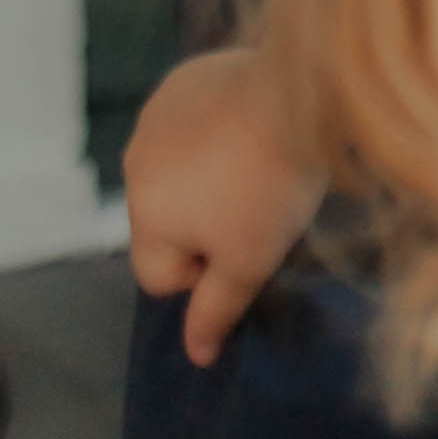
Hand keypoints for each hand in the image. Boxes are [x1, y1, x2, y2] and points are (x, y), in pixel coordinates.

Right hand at [122, 44, 323, 367]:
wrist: (302, 92)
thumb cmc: (273, 185)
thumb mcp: (249, 263)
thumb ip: (215, 312)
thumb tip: (195, 355)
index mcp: (144, 213)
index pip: (158, 276)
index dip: (204, 273)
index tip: (243, 246)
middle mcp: (135, 164)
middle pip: (162, 223)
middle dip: (201, 224)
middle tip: (253, 207)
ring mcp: (154, 117)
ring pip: (173, 173)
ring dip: (203, 178)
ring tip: (253, 165)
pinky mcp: (179, 83)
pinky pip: (185, 127)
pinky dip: (209, 133)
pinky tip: (247, 125)